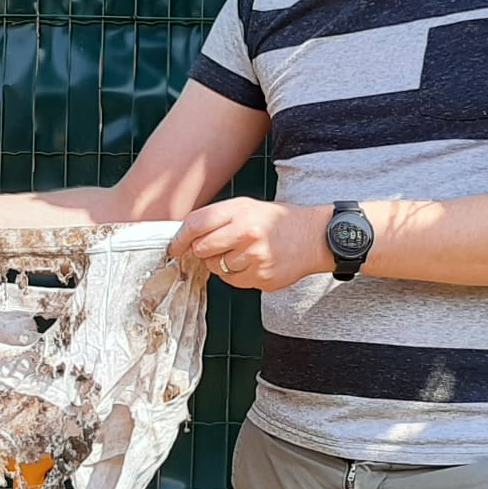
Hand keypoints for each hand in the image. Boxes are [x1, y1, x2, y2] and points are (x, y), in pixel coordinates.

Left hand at [171, 198, 328, 290]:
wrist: (313, 237)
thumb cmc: (277, 221)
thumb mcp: (247, 207)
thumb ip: (217, 218)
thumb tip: (185, 237)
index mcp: (241, 211)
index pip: (196, 225)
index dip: (179, 238)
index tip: (174, 247)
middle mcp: (247, 233)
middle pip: (202, 249)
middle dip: (202, 250)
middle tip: (216, 247)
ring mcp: (255, 258)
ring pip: (216, 268)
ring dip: (221, 263)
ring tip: (242, 253)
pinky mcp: (261, 278)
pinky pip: (232, 281)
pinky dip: (236, 275)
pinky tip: (252, 263)